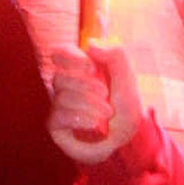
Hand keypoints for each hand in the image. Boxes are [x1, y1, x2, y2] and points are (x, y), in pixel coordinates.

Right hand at [47, 42, 143, 165]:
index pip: (59, 54)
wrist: (127, 139)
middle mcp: (65, 86)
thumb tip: (90, 45)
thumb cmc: (125, 108)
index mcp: (78, 70)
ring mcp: (58, 105)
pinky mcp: (56, 125)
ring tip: (107, 113)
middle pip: (60, 77)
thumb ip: (116, 55)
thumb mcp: (128, 79)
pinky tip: (94, 123)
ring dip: (88, 104)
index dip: (70, 58)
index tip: (90, 68)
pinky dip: (79, 118)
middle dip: (85, 86)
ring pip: (62, 97)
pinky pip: (58, 116)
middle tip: (106, 95)